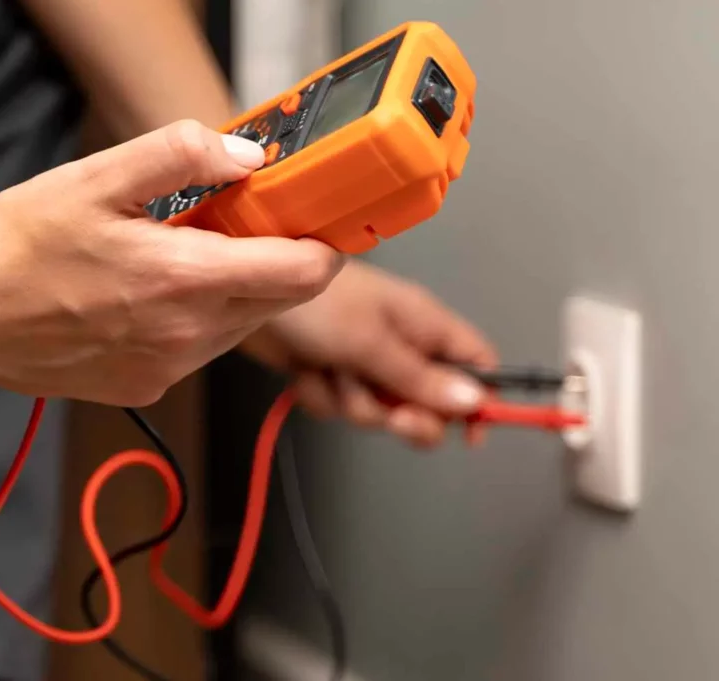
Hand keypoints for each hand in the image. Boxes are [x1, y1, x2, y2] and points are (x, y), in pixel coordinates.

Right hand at [0, 120, 344, 405]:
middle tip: (237, 223)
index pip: (302, 274)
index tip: (312, 218)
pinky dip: (197, 318)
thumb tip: (246, 157)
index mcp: (184, 281)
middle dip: (274, 259)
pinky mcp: (148, 386)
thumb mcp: (95, 178)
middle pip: (278, 300)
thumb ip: (180, 157)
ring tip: (181, 255)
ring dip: (234, 289)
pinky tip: (149, 294)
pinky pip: (201, 349)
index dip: (321, 243)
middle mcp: (187, 336)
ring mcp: (169, 369)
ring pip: (241, 326)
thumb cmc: (20, 248)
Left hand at [240, 260, 496, 446]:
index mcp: (425, 325)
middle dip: (402, 413)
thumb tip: (475, 403)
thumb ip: (421, 378)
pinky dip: (319, 394)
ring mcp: (361, 361)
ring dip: (350, 399)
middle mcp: (399, 344)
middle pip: (426, 403)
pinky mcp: (327, 372)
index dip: (479, 400)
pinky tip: (304, 370)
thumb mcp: (373, 343)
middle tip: (389, 413)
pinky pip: (337, 406)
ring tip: (330, 369)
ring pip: (375, 410)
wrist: (248, 290)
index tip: (469, 435)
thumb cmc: (319, 303)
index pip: (475, 365)